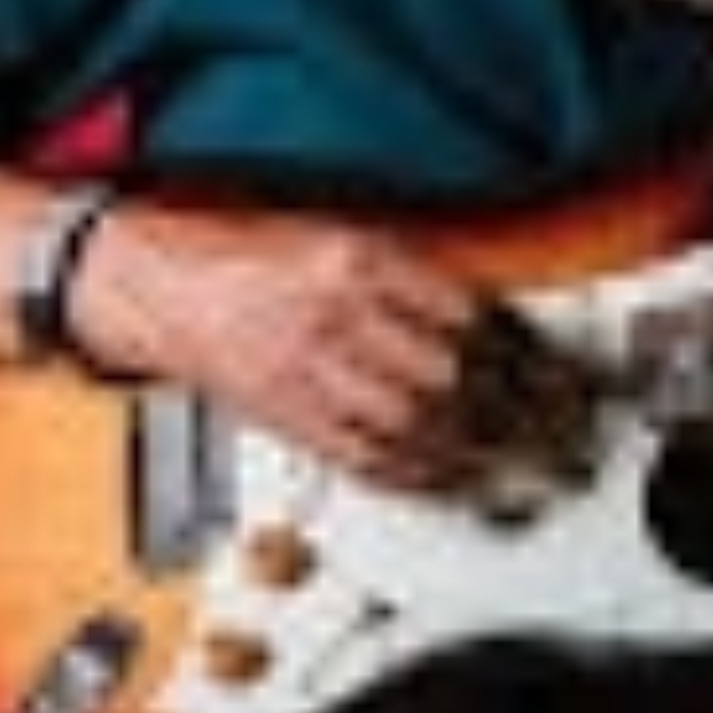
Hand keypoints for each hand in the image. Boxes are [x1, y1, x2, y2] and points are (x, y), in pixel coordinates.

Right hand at [78, 200, 588, 496]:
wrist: (151, 285)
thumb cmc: (243, 255)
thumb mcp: (333, 233)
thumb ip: (408, 275)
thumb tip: (493, 321)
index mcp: (356, 259)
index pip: (467, 315)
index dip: (524, 352)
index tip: (559, 372)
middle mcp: (335, 316)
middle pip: (451, 377)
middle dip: (516, 411)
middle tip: (561, 429)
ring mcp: (309, 373)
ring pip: (416, 426)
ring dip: (478, 450)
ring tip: (521, 461)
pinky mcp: (287, 418)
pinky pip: (366, 459)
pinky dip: (419, 475)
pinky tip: (453, 479)